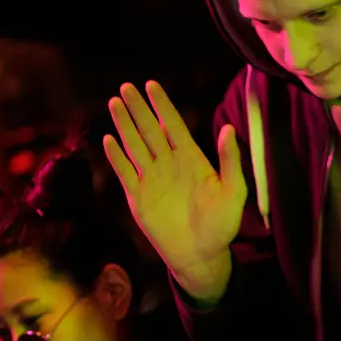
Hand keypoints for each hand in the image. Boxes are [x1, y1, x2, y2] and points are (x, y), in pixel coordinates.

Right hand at [103, 81, 244, 302]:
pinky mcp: (139, 197)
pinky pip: (125, 172)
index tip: (151, 85)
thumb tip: (228, 129)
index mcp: (191, 159)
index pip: (173, 124)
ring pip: (134, 145)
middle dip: (138, 108)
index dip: (162, 105)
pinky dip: (117, 157)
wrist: (200, 255)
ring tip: (114, 104)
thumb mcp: (232, 192)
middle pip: (149, 130)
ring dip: (124, 125)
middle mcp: (169, 164)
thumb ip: (229, 161)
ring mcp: (152, 179)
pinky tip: (108, 139)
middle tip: (126, 87)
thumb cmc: (221, 226)